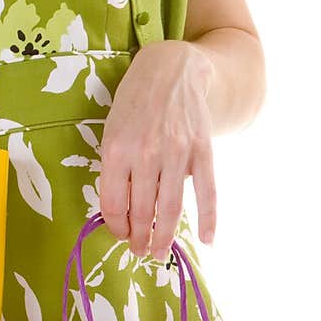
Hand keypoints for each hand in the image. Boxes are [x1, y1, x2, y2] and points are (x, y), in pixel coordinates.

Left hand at [98, 40, 215, 260]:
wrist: (171, 69)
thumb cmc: (135, 102)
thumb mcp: (112, 130)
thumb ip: (115, 168)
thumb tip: (119, 211)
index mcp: (116, 149)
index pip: (114, 204)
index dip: (116, 226)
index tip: (120, 234)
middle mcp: (146, 153)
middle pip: (141, 211)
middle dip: (139, 238)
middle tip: (140, 252)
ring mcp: (177, 152)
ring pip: (170, 208)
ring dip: (164, 236)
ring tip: (159, 252)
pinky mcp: (202, 150)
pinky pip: (206, 191)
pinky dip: (208, 218)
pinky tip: (206, 240)